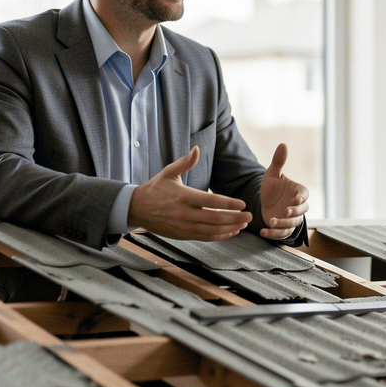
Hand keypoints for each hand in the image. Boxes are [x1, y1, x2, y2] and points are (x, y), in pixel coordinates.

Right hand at [128, 147, 251, 240]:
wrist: (136, 208)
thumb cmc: (155, 188)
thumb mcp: (168, 172)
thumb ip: (185, 162)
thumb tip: (197, 149)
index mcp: (183, 196)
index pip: (211, 201)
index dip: (229, 204)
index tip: (242, 204)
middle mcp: (184, 213)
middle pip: (215, 218)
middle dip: (235, 218)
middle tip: (249, 216)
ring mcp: (183, 226)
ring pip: (211, 231)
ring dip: (229, 228)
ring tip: (243, 224)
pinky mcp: (182, 235)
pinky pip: (204, 237)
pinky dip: (219, 236)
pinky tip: (230, 232)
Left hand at [259, 143, 308, 238]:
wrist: (263, 203)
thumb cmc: (271, 188)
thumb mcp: (272, 175)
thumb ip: (278, 162)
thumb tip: (283, 144)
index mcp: (298, 192)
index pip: (304, 196)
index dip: (301, 199)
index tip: (294, 200)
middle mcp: (298, 207)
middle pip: (302, 212)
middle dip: (294, 213)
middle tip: (284, 211)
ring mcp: (292, 219)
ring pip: (293, 224)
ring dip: (284, 224)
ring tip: (271, 221)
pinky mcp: (283, 228)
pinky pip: (282, 233)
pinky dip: (274, 234)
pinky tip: (263, 231)